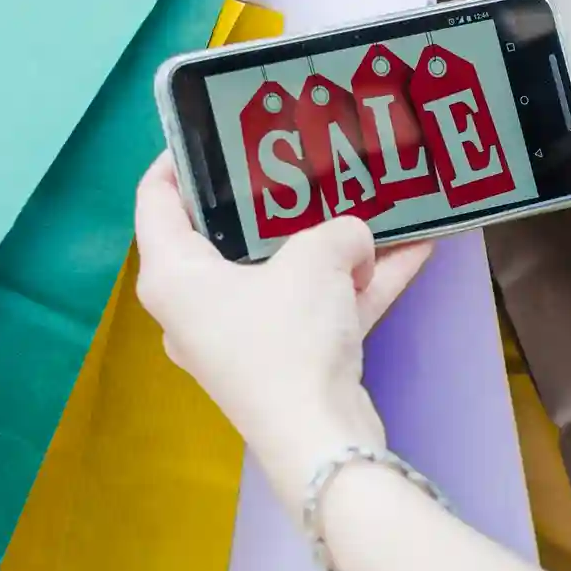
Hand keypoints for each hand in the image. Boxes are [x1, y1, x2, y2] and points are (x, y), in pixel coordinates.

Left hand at [132, 153, 432, 505]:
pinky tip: (414, 251)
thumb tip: (356, 240)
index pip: (156, 200)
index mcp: (174, 275)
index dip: (178, 159)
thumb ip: (339, 230)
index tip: (210, 130)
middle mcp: (195, 307)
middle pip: (227, 238)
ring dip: (332, 247)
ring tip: (372, 203)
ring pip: (282, 276)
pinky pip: (316, 309)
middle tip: (302, 163)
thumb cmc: (290, 337)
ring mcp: (239, 340)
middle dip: (274, 204)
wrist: (322, 439)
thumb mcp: (318, 258)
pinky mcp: (282, 364)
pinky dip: (356, 286)